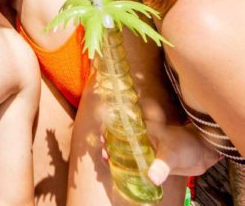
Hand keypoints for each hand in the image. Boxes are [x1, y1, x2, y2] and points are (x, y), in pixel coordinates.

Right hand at [100, 123, 218, 184]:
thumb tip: (152, 178)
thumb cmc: (186, 145)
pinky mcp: (149, 163)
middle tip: (104, 152)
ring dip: (113, 155)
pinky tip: (118, 172)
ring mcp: (144, 151)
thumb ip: (163, 165)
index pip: (120, 124)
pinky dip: (124, 167)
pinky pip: (133, 164)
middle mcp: (140, 138)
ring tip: (107, 160)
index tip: (102, 136)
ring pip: (124, 151)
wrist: (201, 154)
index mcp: (142, 129)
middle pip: (118, 138)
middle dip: (108, 144)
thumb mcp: (173, 152)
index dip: (108, 128)